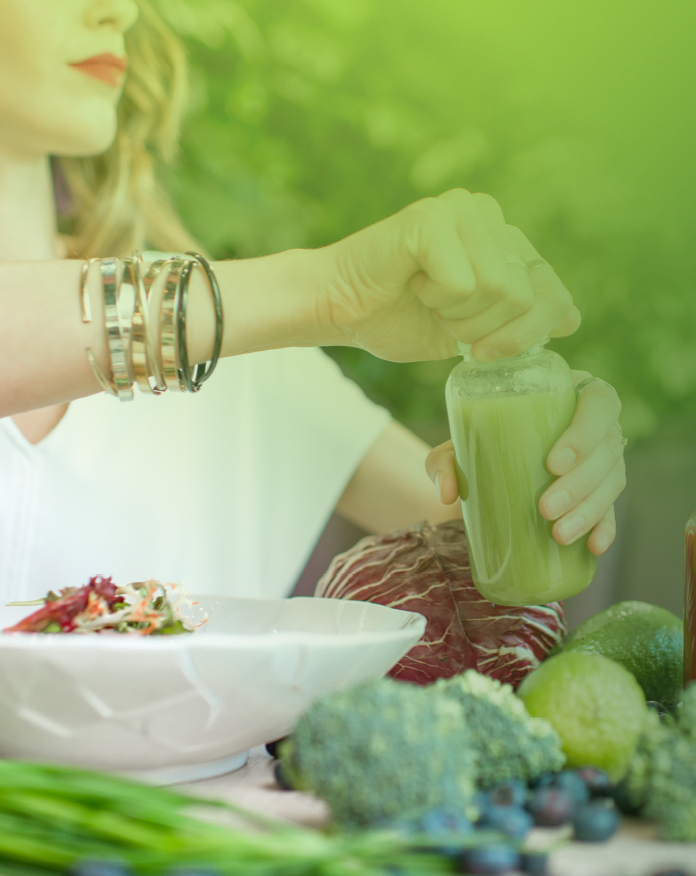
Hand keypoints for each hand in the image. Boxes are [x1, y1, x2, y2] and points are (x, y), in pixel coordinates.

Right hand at [316, 188, 580, 361]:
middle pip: (526, 296)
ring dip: (457, 315)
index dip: (524, 335)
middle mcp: (489, 215)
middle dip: (484, 329)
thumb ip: (519, 321)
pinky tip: (412, 283)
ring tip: (426, 298)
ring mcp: (462, 210)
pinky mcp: (432, 218)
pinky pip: (463, 282)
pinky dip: (436, 300)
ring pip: (499, 289)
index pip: (552, 292)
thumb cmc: (398, 318)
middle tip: (443, 318)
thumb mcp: (471, 329)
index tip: (480, 350)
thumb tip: (573, 319)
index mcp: (503, 240)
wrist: (339, 310)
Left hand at [424, 371, 625, 555]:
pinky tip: (594, 546)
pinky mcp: (602, 492)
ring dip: (590, 510)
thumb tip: (448, 492)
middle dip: (580, 483)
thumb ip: (444, 460)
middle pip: (607, 448)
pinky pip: (613, 509)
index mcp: (569, 395)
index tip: (553, 463)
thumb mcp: (458, 445)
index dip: (585, 432)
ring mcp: (604, 459)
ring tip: (559, 535)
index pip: (598, 402)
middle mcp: (596, 424)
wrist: (487, 468)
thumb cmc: (480, 443)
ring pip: (613, 480)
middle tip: (546, 508)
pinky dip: (606, 528)